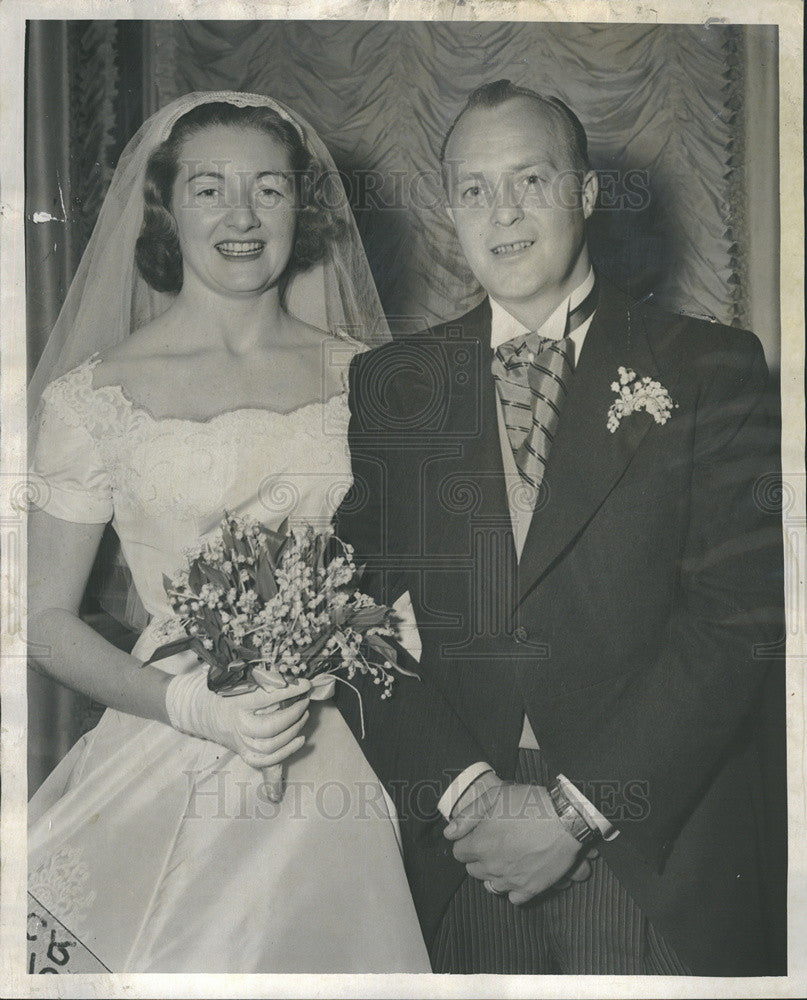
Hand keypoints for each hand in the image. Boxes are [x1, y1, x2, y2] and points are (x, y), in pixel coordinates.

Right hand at [165, 668, 310, 770]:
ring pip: (271, 745)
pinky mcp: (243, 753)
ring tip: (304, 716)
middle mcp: (236, 726)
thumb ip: (258, 679)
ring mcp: (239, 742)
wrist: (195, 710)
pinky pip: (266, 760)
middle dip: (293, 714)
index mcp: (234, 704)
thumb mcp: (234, 679)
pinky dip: (286, 752)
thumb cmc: (217, 690)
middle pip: (270, 727)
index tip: (305, 685)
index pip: (266, 698)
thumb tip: (287, 680)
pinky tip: (300, 739)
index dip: (289, 691)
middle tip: (305, 701)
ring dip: (293, 731)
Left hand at [444, 780, 583, 903]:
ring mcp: (511, 880)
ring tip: (505, 858)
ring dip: (493, 873)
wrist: (566, 819)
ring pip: (491, 885)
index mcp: (481, 844)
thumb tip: (449, 833)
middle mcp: (492, 866)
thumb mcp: (495, 797)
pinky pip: (513, 898)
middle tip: (493, 843)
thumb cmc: (530, 803)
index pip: (459, 852)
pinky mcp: (531, 888)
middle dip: (478, 857)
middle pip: (473, 869)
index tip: (477, 834)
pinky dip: (513, 888)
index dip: (467, 841)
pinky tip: (519, 873)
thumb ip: (467, 816)